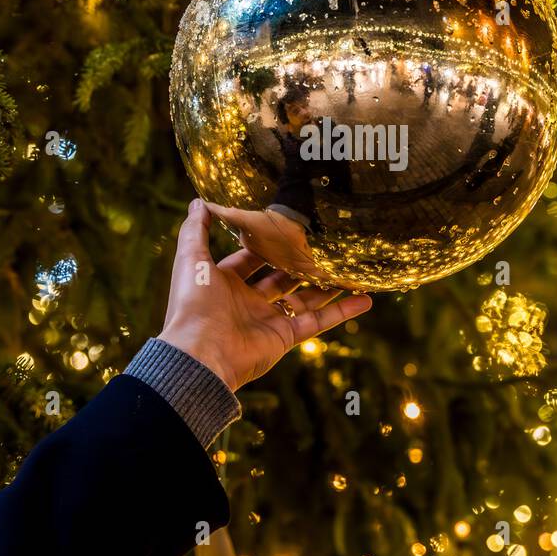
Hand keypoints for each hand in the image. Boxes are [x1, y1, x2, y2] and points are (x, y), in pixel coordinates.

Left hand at [157, 199, 371, 391]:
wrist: (201, 354)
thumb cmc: (193, 304)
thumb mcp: (191, 259)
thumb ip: (195, 230)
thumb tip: (199, 201)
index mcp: (225, 282)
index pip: (249, 258)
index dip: (266, 243)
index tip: (288, 225)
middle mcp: (248, 301)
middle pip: (281, 277)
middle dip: (301, 262)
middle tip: (325, 242)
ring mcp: (269, 319)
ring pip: (305, 298)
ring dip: (328, 285)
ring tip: (351, 267)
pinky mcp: (285, 337)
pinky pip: (318, 322)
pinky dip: (342, 311)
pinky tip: (365, 298)